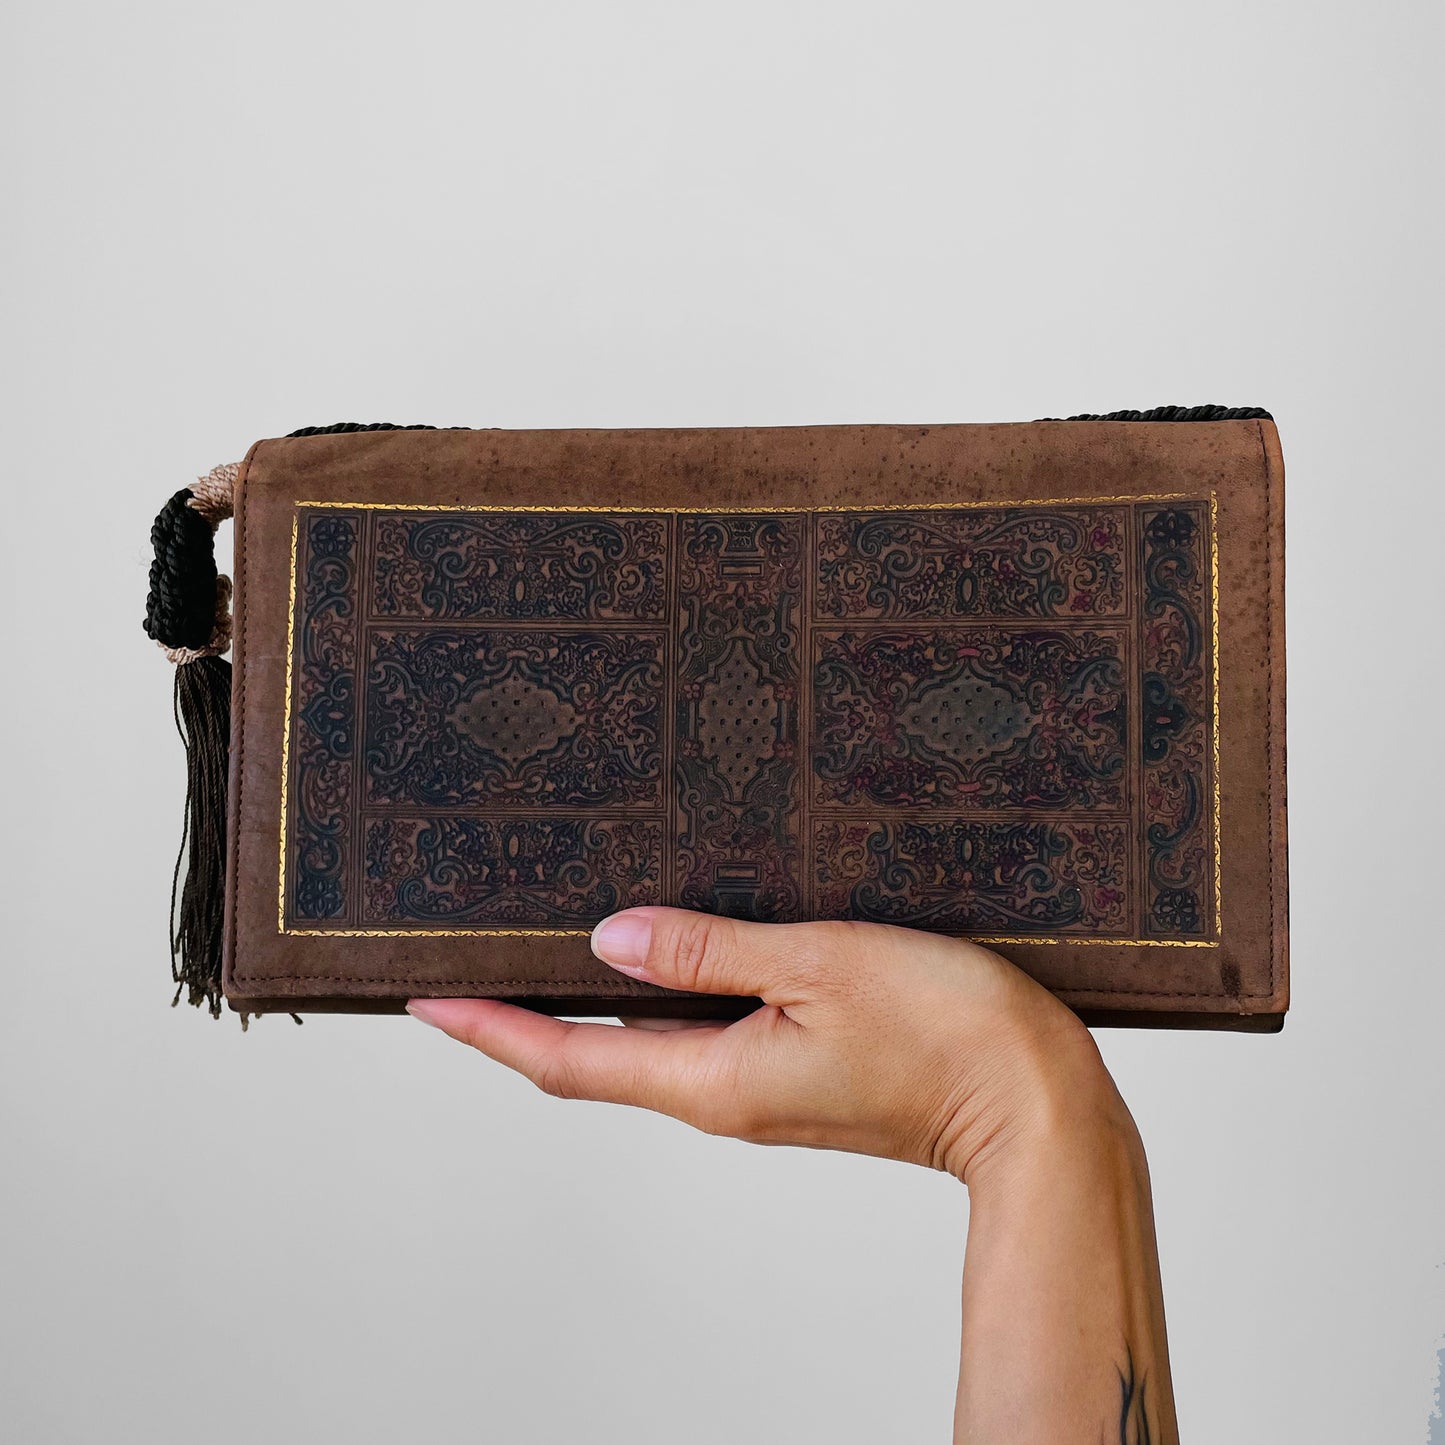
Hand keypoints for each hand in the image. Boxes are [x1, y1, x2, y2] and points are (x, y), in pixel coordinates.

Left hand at [406, 906, 1126, 1184]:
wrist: (1038, 1105)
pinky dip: (656, 999)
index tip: (423, 1000)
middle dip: (521, 1016)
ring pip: (645, 1044)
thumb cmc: (945, 1030)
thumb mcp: (818, 966)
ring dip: (585, 1005)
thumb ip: (709, 951)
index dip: (488, 1030)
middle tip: (466, 964)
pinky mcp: (795, 1070)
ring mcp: (758, 1087)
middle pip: (592, 1057)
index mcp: (713, 1079)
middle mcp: (722, 1094)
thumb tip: (608, 941)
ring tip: (539, 950)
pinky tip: (657, 956)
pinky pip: (699, 1035)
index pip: (567, 1059)